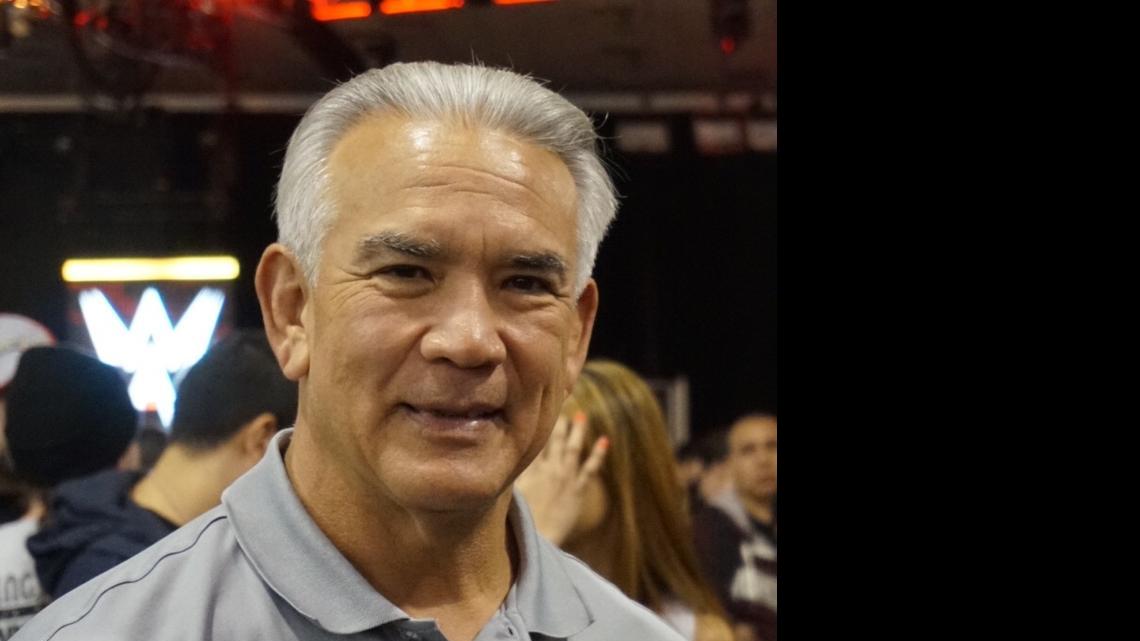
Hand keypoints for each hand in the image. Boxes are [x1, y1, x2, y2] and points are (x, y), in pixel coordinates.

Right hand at [515, 411, 608, 545]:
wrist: (538, 537)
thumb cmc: (518, 520)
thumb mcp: (508, 493)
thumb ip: (506, 473)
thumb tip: (496, 454)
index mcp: (529, 469)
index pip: (533, 440)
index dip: (536, 422)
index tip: (537, 405)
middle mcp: (547, 469)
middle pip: (553, 439)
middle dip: (557, 420)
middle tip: (561, 402)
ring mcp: (564, 478)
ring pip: (571, 448)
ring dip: (577, 431)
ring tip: (580, 415)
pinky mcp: (578, 489)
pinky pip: (590, 468)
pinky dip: (598, 453)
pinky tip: (605, 440)